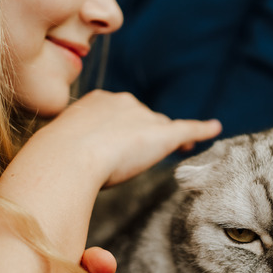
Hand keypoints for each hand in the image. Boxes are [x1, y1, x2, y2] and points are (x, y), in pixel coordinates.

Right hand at [33, 90, 221, 187]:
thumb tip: (72, 171)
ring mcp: (144, 117)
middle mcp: (123, 102)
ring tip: (181, 147)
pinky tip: (215, 129)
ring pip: (161, 128)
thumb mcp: (65, 151)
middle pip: (145, 119)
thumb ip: (78, 152)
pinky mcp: (162, 134)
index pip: (122, 114)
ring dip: (167, 138)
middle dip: (146, 133)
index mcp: (98, 102)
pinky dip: (201, 130)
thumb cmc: (58, 161)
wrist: (68, 158)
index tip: (126, 141)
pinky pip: (188, 129)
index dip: (127, 129)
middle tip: (142, 153)